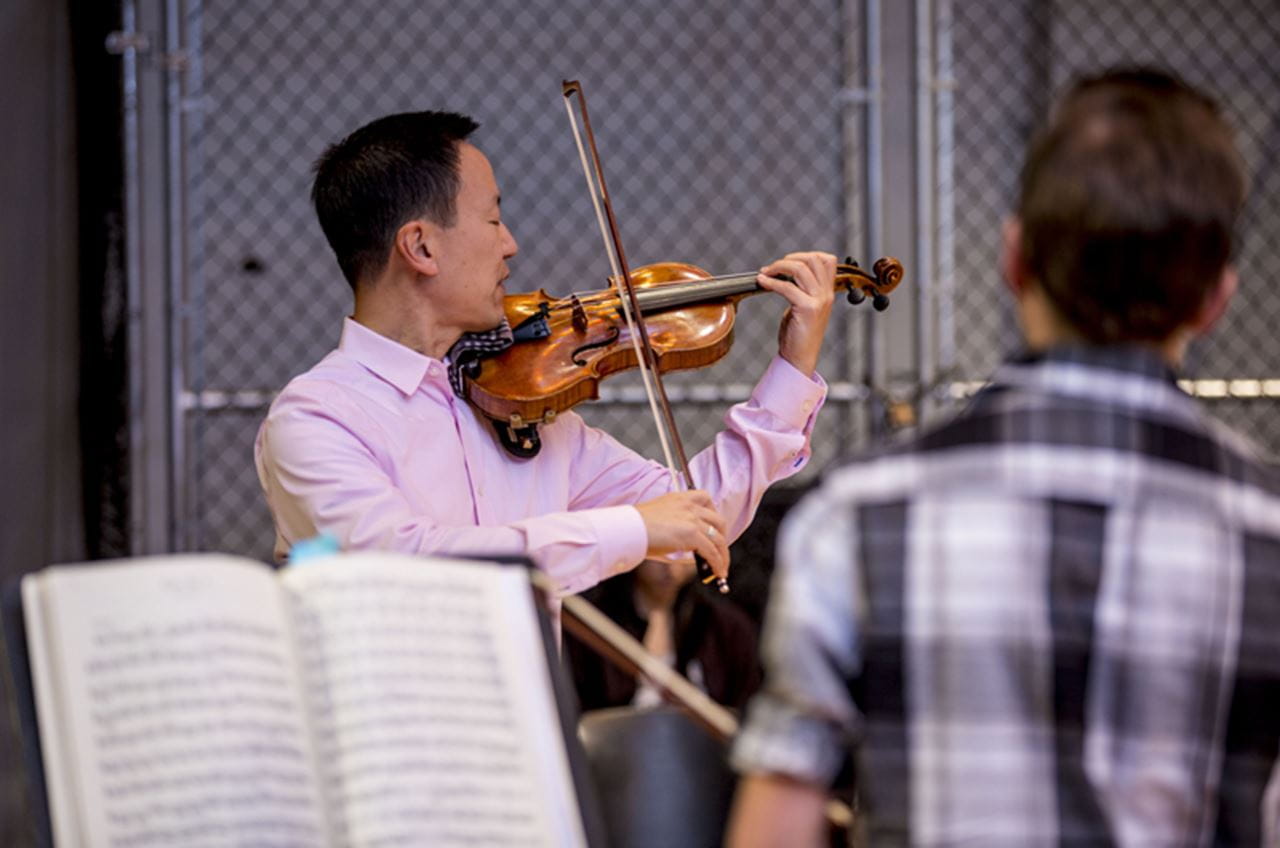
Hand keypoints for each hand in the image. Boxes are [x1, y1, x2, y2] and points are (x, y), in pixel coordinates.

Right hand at [634, 490, 729, 578]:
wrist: (627, 528)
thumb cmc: (635, 528)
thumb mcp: (660, 523)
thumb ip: (677, 532)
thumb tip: (693, 553)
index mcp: (679, 498)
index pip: (705, 498)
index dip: (713, 516)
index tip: (714, 529)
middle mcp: (689, 505)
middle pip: (718, 521)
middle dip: (722, 538)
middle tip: (720, 552)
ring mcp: (692, 518)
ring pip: (719, 538)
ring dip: (722, 555)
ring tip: (720, 568)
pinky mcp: (692, 533)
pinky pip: (712, 551)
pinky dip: (717, 563)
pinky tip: (716, 572)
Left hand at [756, 251, 836, 376]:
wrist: (799, 357)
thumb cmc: (798, 334)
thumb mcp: (805, 306)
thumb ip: (802, 289)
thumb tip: (786, 271)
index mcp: (828, 292)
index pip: (827, 260)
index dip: (806, 255)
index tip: (787, 262)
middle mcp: (826, 294)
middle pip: (813, 259)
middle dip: (790, 258)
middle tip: (773, 267)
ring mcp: (819, 301)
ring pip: (800, 269)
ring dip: (779, 267)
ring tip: (765, 273)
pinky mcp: (807, 309)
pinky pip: (787, 287)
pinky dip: (771, 282)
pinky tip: (762, 282)